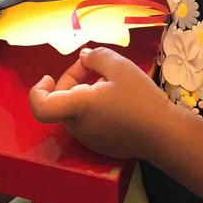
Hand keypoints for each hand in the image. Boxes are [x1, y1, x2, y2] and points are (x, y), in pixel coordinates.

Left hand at [30, 47, 172, 158]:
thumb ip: (96, 56)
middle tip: (96, 67)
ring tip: (112, 83)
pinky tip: (118, 101)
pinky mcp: (100, 145)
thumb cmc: (141, 99)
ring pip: (75, 110)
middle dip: (73, 79)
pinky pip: (88, 121)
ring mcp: (88, 139)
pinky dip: (94, 107)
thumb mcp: (120, 66)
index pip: (40, 106)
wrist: (164, 134)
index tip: (49, 76)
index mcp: (78, 107)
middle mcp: (77, 126)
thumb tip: (83, 57)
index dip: (38, 89)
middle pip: (62, 100)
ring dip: (85, 92)